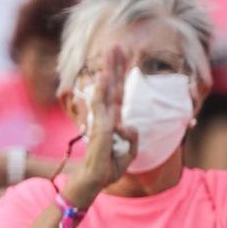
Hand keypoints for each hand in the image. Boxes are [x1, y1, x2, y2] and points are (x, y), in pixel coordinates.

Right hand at [63, 47, 134, 209]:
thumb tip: (129, 125)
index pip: (119, 93)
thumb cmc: (108, 167)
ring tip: (110, 52)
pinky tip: (103, 78)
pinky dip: (102, 92)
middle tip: (116, 45)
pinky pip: (102, 108)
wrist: (94, 182)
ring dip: (108, 71)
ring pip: (106, 91)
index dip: (120, 75)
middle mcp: (106, 117)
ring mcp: (102, 121)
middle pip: (112, 87)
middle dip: (115, 66)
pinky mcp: (100, 130)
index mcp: (114, 120)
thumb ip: (131, 137)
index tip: (122, 57)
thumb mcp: (128, 153)